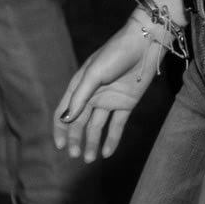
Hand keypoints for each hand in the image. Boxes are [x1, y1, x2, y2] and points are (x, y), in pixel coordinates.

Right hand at [53, 23, 165, 161]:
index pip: (64, 112)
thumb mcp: (94, 74)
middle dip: (76, 139)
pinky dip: (112, 139)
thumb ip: (80, 97)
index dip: (60, 129)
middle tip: (75, 155)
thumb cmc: (115, 54)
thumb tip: (66, 120)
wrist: (144, 44)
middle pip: (80, 123)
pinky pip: (117, 125)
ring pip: (97, 127)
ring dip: (92, 142)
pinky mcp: (126, 103)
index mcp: (79, 86)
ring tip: (89, 159)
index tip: (60, 146)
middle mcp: (92, 95)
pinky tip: (107, 153)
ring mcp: (109, 100)